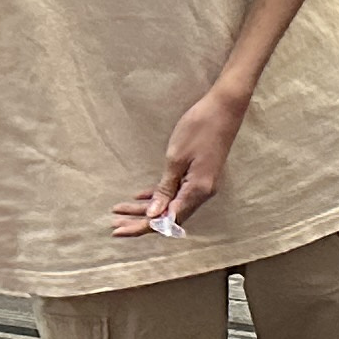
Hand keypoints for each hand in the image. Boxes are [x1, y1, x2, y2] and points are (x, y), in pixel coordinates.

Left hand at [111, 81, 249, 236]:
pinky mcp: (200, 175)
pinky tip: (141, 196)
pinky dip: (159, 196)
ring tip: (121, 210)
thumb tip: (155, 215)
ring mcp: (202, 184)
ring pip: (171, 204)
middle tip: (114, 224)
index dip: (142, 227)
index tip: (119, 230)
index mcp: (197, 191)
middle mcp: (202, 193)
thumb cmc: (199, 129)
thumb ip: (165, 189)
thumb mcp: (176, 158)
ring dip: (147, 208)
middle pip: (168, 215)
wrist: (224, 108)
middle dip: (140, 220)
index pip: (166, 219)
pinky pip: (177, 192)